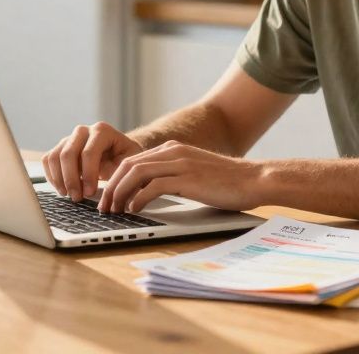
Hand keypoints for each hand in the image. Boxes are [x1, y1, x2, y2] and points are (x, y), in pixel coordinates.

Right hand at [42, 122, 141, 200]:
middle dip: (71, 179)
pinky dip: (52, 176)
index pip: (89, 152)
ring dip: (59, 179)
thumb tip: (113, 191)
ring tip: (70, 195)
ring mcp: (70, 138)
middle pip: (68, 154)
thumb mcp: (130, 163)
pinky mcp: (60, 147)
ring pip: (55, 157)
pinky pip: (48, 160)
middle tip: (77, 198)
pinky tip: (63, 189)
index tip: (90, 193)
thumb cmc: (125, 158)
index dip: (88, 175)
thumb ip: (121, 172)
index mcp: (102, 131)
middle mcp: (83, 131)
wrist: (118, 151)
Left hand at [98, 141, 265, 213]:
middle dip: (111, 186)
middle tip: (103, 206)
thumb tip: (150, 192)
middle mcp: (173, 152)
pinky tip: (134, 210)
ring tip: (114, 210)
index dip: (115, 178)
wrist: (255, 179)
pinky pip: (152, 186)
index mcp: (173, 149)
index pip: (133, 160)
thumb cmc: (228, 182)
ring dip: (119, 193)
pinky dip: (138, 199)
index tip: (108, 196)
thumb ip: (174, 176)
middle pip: (128, 165)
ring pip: (136, 173)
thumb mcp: (195, 173)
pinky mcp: (187, 178)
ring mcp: (180, 163)